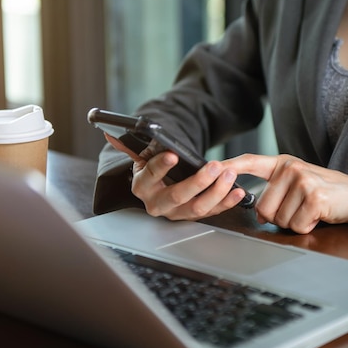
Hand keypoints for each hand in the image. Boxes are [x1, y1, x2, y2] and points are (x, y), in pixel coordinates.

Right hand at [104, 133, 246, 219]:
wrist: (159, 187)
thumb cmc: (151, 168)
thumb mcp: (140, 156)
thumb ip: (129, 144)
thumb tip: (109, 132)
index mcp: (142, 186)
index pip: (150, 175)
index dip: (161, 166)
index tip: (172, 155)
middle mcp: (157, 204)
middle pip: (178, 196)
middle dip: (198, 181)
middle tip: (215, 166)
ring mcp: (177, 213)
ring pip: (198, 207)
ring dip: (217, 191)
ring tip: (230, 174)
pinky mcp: (194, 216)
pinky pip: (213, 211)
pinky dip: (227, 202)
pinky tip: (238, 191)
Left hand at [223, 154, 347, 233]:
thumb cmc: (326, 192)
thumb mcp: (299, 183)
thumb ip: (276, 189)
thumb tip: (257, 210)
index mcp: (283, 163)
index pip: (251, 162)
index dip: (230, 166)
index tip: (211, 167)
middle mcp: (291, 168)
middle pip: (263, 208)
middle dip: (280, 217)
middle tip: (300, 208)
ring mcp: (303, 181)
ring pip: (279, 219)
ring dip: (295, 222)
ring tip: (311, 210)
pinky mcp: (314, 197)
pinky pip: (296, 225)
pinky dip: (307, 226)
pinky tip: (319, 215)